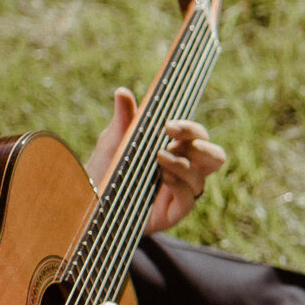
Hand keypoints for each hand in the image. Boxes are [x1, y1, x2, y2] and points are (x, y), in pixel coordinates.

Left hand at [87, 87, 226, 235]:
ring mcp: (181, 192)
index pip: (197, 136)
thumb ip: (123, 121)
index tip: (169, 126)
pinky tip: (164, 178)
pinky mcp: (173, 213)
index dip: (190, 129)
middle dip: (201, 145)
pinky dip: (179, 186)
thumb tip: (122, 92)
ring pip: (202, 178)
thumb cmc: (105, 171)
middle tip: (175, 139)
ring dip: (183, 165)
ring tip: (160, 158)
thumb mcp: (112, 144)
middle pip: (215, 156)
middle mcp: (184, 170)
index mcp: (176, 150)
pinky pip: (189, 200)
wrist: (89, 204)